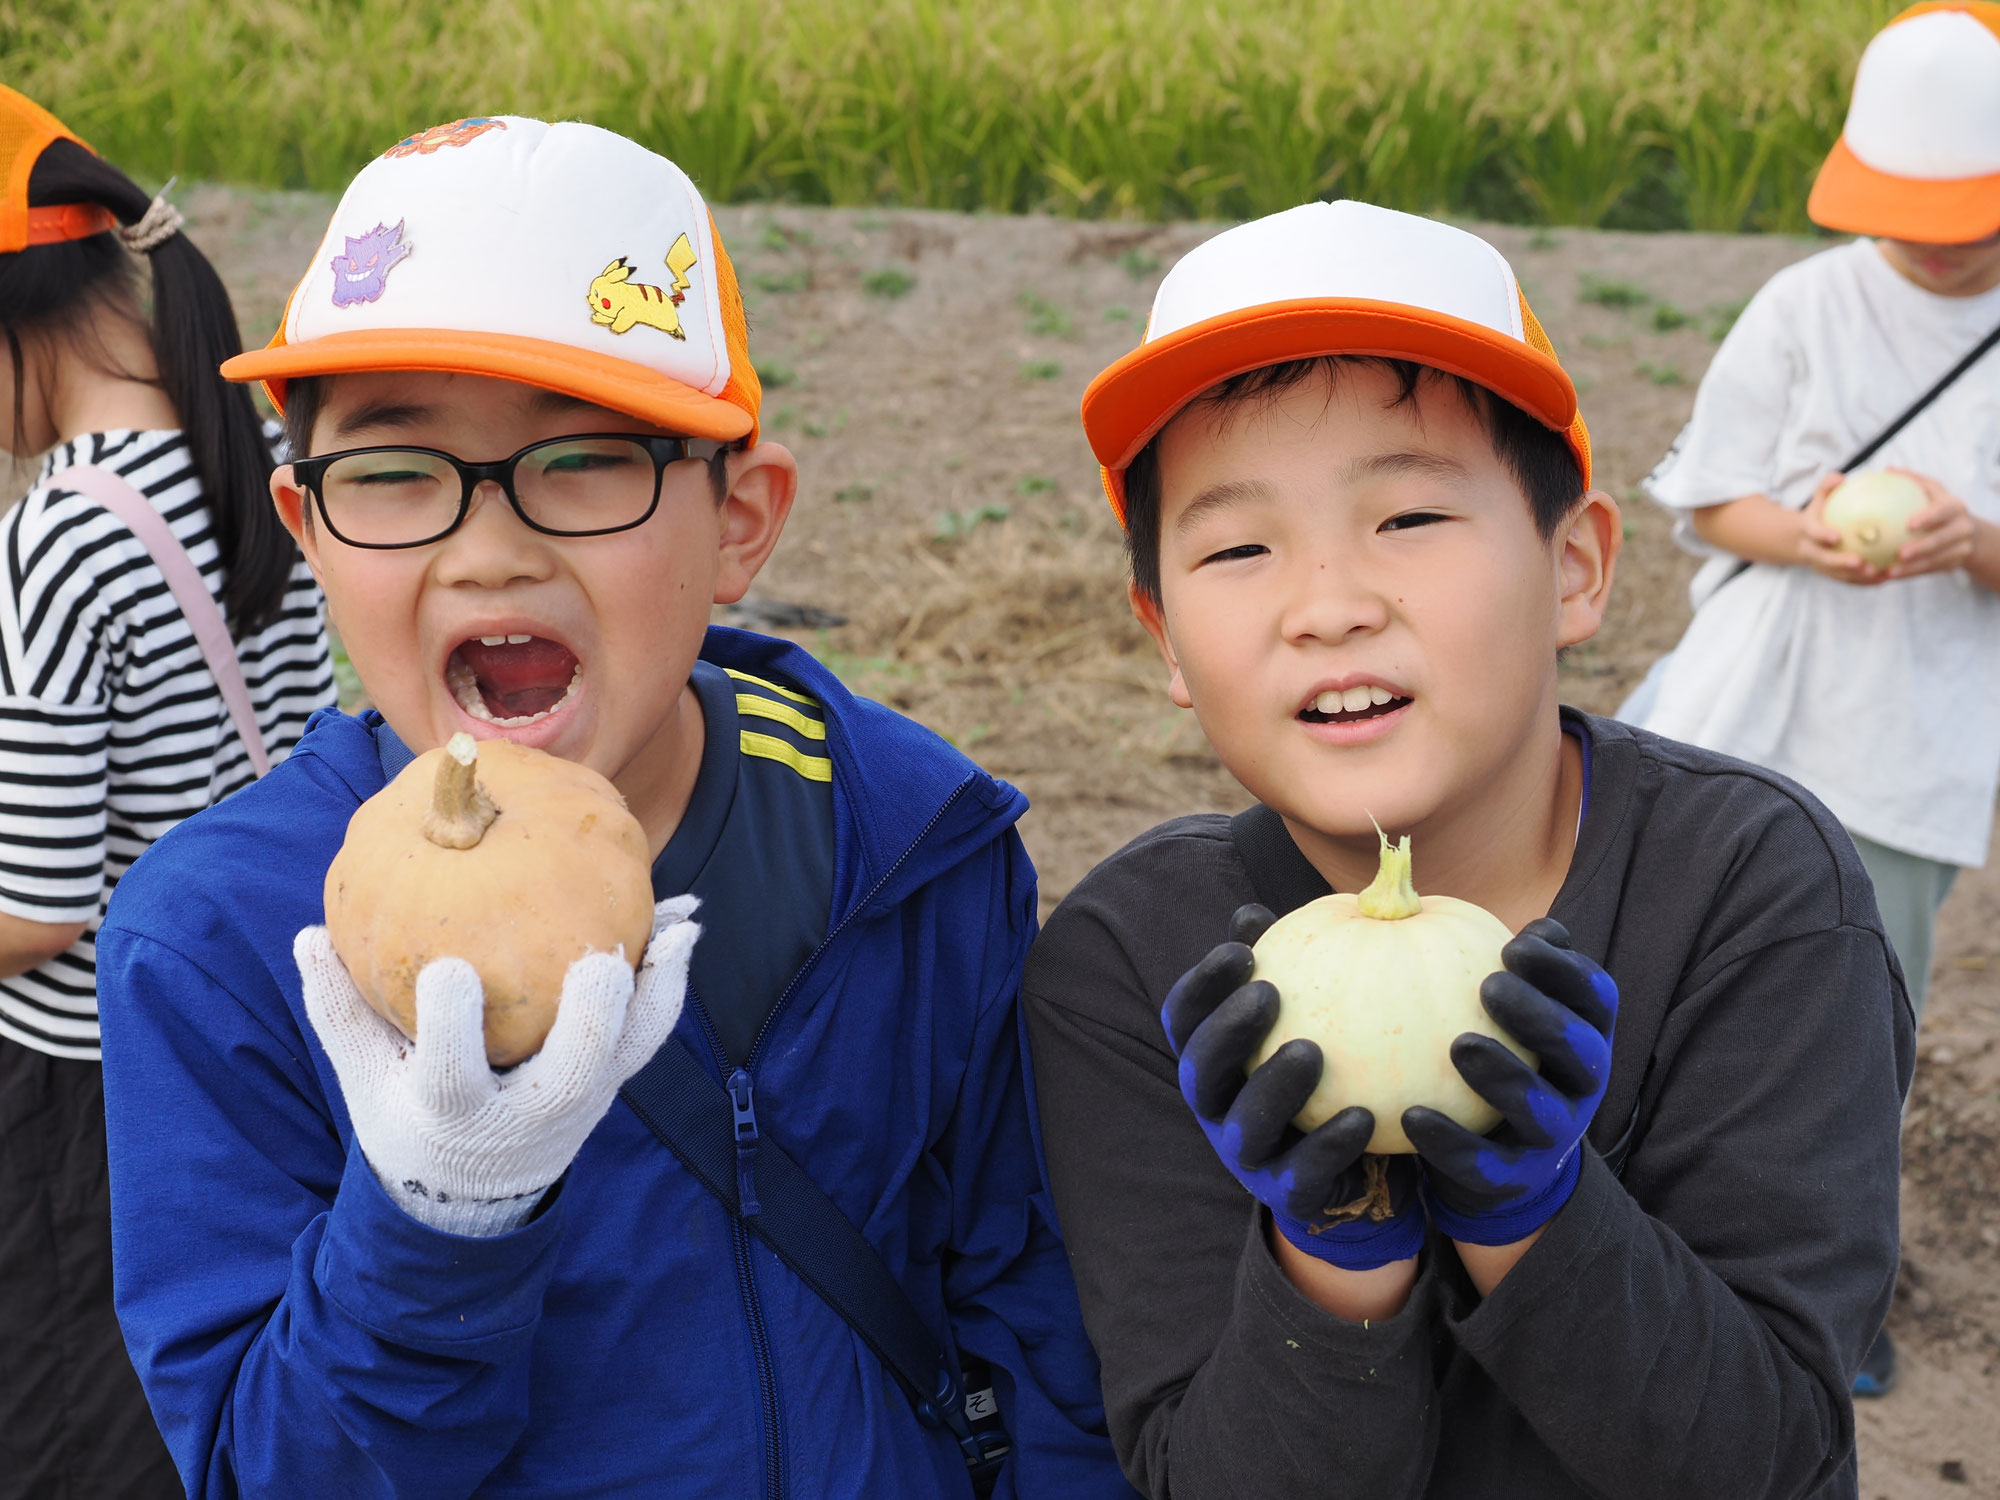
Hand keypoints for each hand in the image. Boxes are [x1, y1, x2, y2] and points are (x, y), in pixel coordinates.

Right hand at [298, 896, 699, 1235]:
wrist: (469, 1193)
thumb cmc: (409, 1114)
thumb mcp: (366, 1077)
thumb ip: (340, 1010)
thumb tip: (308, 935)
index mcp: (455, 1115)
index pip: (452, 1075)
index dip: (452, 1027)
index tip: (449, 968)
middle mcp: (526, 1117)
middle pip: (569, 1078)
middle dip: (588, 1025)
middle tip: (597, 965)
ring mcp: (578, 1105)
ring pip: (625, 1057)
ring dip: (651, 996)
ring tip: (675, 932)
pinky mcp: (610, 1088)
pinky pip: (647, 1038)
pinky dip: (667, 986)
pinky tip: (683, 928)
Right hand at [1162, 904, 1422, 1269]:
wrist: (1351, 1158)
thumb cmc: (1321, 1063)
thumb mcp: (1303, 1010)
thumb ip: (1284, 964)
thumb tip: (1253, 910)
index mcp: (1209, 1057)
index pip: (1184, 1017)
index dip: (1202, 984)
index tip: (1241, 950)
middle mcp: (1215, 1106)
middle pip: (1199, 1071)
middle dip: (1227, 1032)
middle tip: (1268, 994)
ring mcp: (1247, 1155)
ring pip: (1243, 1126)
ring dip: (1272, 1087)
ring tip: (1312, 1052)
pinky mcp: (1288, 1195)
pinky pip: (1304, 1175)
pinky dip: (1329, 1147)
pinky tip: (1365, 1116)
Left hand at [1403, 919, 1616, 1246]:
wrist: (1504, 1159)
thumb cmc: (1502, 1052)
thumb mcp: (1511, 1008)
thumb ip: (1502, 963)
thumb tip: (1477, 908)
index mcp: (1587, 1033)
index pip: (1593, 996)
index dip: (1563, 970)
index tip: (1515, 944)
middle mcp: (1583, 1083)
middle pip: (1578, 1049)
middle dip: (1540, 1016)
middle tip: (1489, 985)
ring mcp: (1555, 1135)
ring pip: (1542, 1110)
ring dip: (1505, 1077)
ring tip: (1459, 1046)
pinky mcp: (1516, 1177)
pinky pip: (1486, 1163)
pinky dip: (1451, 1143)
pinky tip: (1411, 1116)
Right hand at [1798, 473, 1889, 585]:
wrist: (1802, 539)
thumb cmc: (1819, 513)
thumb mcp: (1819, 498)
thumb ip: (1827, 486)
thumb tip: (1840, 478)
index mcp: (1807, 533)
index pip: (1813, 534)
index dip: (1822, 536)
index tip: (1837, 537)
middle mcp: (1811, 552)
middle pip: (1824, 561)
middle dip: (1841, 564)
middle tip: (1860, 562)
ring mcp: (1821, 567)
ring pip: (1838, 575)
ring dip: (1858, 577)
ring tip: (1880, 573)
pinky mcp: (1832, 575)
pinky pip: (1850, 581)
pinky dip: (1866, 581)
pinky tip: (1886, 577)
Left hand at [1884, 470, 1977, 579]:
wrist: (1965, 531)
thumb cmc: (1936, 505)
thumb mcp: (1930, 490)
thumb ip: (1911, 480)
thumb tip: (1887, 469)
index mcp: (1955, 507)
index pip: (1944, 511)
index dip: (1930, 517)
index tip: (1910, 524)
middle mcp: (1963, 527)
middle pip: (1944, 540)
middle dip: (1923, 548)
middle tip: (1900, 554)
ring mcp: (1962, 548)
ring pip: (1937, 560)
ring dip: (1913, 568)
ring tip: (1890, 571)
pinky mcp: (1954, 564)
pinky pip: (1930, 571)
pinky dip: (1910, 574)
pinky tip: (1888, 576)